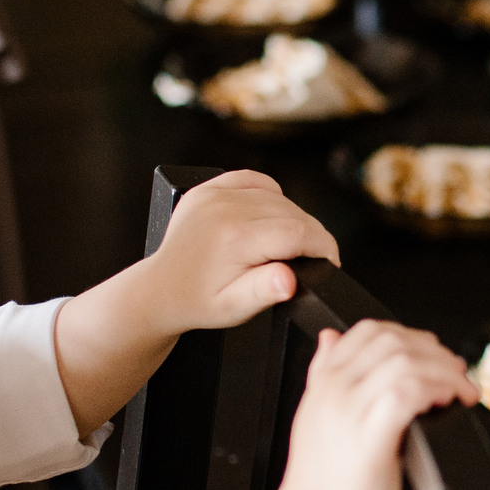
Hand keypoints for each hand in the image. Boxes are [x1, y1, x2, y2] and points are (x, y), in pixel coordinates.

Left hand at [147, 171, 339, 333]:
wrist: (159, 289)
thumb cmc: (197, 302)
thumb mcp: (234, 308)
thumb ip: (264, 292)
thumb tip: (289, 279)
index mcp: (234, 239)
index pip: (299, 232)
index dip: (323, 247)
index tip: (330, 262)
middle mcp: (225, 209)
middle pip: (293, 213)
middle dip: (311, 236)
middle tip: (311, 259)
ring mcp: (214, 194)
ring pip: (278, 198)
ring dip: (292, 218)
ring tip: (286, 245)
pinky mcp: (209, 188)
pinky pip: (254, 180)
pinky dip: (270, 196)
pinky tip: (267, 218)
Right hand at [274, 322, 478, 489]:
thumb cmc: (323, 482)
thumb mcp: (316, 415)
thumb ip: (324, 374)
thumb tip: (330, 337)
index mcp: (324, 383)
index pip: (368, 331)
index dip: (410, 334)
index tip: (433, 351)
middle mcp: (334, 392)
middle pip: (393, 342)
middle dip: (435, 351)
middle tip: (457, 372)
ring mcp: (349, 414)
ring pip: (404, 363)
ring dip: (442, 371)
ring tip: (458, 390)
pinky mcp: (370, 441)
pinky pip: (406, 394)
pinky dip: (433, 390)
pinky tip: (444, 402)